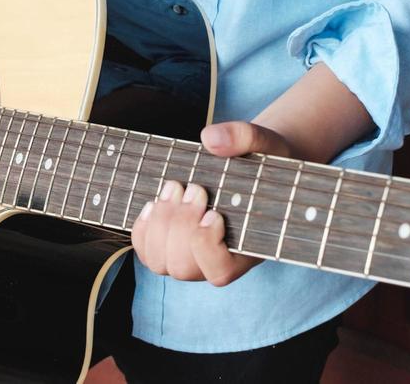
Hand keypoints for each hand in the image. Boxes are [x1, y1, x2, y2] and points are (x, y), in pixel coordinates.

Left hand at [130, 121, 294, 286]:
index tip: (213, 213)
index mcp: (247, 248)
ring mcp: (190, 254)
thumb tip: (209, 138)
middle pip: (183, 267)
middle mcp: (217, 259)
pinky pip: (145, 249)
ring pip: (159, 262)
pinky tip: (156, 201)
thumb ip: (245, 137)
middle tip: (195, 189)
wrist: (254, 162)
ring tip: (174, 189)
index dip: (206, 247)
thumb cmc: (264, 158)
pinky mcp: (171, 243)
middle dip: (180, 226)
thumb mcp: (266, 142)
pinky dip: (143, 227)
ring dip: (159, 225)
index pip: (220, 271)